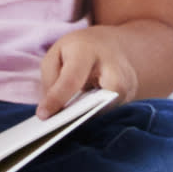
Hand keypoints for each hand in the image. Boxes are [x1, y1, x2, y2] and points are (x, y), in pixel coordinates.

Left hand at [34, 24, 164, 114]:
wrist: (110, 45)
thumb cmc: (78, 50)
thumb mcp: (57, 53)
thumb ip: (50, 78)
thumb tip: (51, 109)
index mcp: (88, 50)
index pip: (72, 79)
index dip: (57, 99)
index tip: (43, 116)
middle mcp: (113, 66)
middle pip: (101, 95)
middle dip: (80, 112)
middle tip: (57, 126)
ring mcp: (127, 81)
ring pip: (108, 106)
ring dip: (87, 116)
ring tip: (66, 126)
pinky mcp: (129, 95)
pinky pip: (110, 111)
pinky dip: (94, 116)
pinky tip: (79, 121)